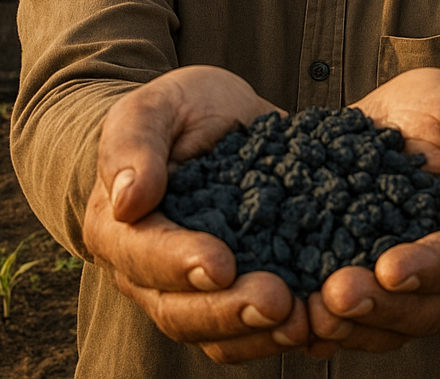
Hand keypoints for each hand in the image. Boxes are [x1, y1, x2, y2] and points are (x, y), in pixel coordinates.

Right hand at [82, 66, 308, 363]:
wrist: (214, 118)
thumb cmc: (177, 110)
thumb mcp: (155, 106)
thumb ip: (134, 143)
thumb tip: (126, 199)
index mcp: (120, 226)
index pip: (143, 256)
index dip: (180, 264)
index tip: (220, 264)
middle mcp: (150, 272)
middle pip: (179, 312)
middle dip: (229, 310)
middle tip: (277, 302)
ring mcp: (194, 290)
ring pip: (217, 333)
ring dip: (259, 333)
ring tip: (304, 321)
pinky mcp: (238, 291)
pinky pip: (251, 330)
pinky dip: (282, 331)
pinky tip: (319, 319)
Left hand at [304, 68, 439, 358]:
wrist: (424, 120)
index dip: (427, 268)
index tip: (389, 268)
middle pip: (422, 309)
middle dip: (378, 307)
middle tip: (335, 295)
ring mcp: (407, 281)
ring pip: (385, 324)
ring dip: (347, 326)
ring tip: (307, 313)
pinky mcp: (366, 276)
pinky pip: (350, 315)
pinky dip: (321, 322)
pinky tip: (289, 316)